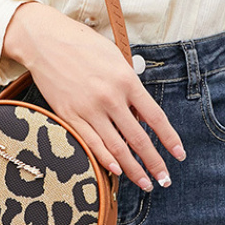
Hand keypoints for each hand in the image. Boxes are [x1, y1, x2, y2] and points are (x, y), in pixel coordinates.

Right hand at [2, 3, 185, 190]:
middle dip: (154, 163)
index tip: (179, 154)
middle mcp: (110, 98)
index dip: (169, 139)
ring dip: (133, 169)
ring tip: (145, 183)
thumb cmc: (83, 44)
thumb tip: (141, 115)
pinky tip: (117, 171)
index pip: (155, 117)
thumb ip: (131, 86)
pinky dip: (105, 160)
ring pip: (116, 148)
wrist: (45, 41)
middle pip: (138, 139)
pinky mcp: (69, 116)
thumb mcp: (116, 58)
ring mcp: (88, 109)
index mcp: (126, 80)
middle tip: (165, 180)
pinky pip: (90, 143)